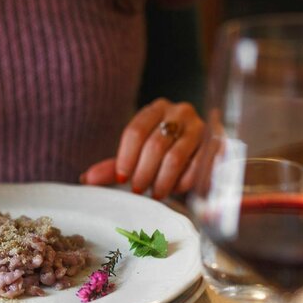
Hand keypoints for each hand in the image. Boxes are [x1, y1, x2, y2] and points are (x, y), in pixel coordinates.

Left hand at [80, 98, 204, 198]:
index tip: (122, 178)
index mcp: (156, 109)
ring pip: (175, 157)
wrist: (199, 149)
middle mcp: (180, 112)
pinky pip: (197, 168)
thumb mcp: (137, 156)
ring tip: (155, 193)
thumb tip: (87, 180)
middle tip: (138, 190)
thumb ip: (113, 166)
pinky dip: (183, 183)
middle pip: (155, 145)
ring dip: (162, 181)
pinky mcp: (216, 144)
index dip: (125, 158)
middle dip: (143, 172)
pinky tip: (176, 189)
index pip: (135, 131)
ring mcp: (200, 126)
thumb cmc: (162, 153)